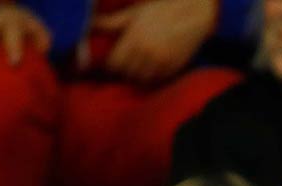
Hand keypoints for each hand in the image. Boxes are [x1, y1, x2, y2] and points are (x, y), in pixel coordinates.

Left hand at [90, 0, 213, 81]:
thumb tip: (90, 24)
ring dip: (138, 75)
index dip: (111, 64)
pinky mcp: (175, 67)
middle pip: (128, 74)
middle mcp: (148, 52)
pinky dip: (153, 76)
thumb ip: (111, 22)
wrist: (191, 13)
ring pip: (143, 79)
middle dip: (124, 70)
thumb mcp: (133, 13)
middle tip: (125, 65)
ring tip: (138, 67)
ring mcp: (163, 61)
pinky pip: (159, 79)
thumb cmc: (159, 10)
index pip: (115, 63)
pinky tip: (152, 67)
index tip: (112, 61)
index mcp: (134, 38)